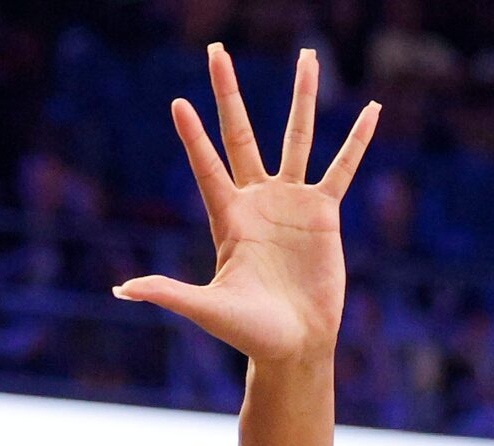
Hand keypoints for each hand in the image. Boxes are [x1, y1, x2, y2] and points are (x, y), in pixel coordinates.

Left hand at [114, 43, 378, 362]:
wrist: (294, 346)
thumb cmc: (250, 333)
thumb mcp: (207, 309)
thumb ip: (167, 292)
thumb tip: (121, 290)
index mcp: (228, 219)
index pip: (206, 167)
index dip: (193, 136)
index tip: (178, 102)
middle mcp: (257, 202)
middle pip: (241, 134)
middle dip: (229, 93)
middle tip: (218, 51)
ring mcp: (291, 203)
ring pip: (297, 138)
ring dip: (302, 97)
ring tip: (308, 55)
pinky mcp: (323, 214)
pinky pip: (342, 169)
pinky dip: (357, 140)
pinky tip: (371, 110)